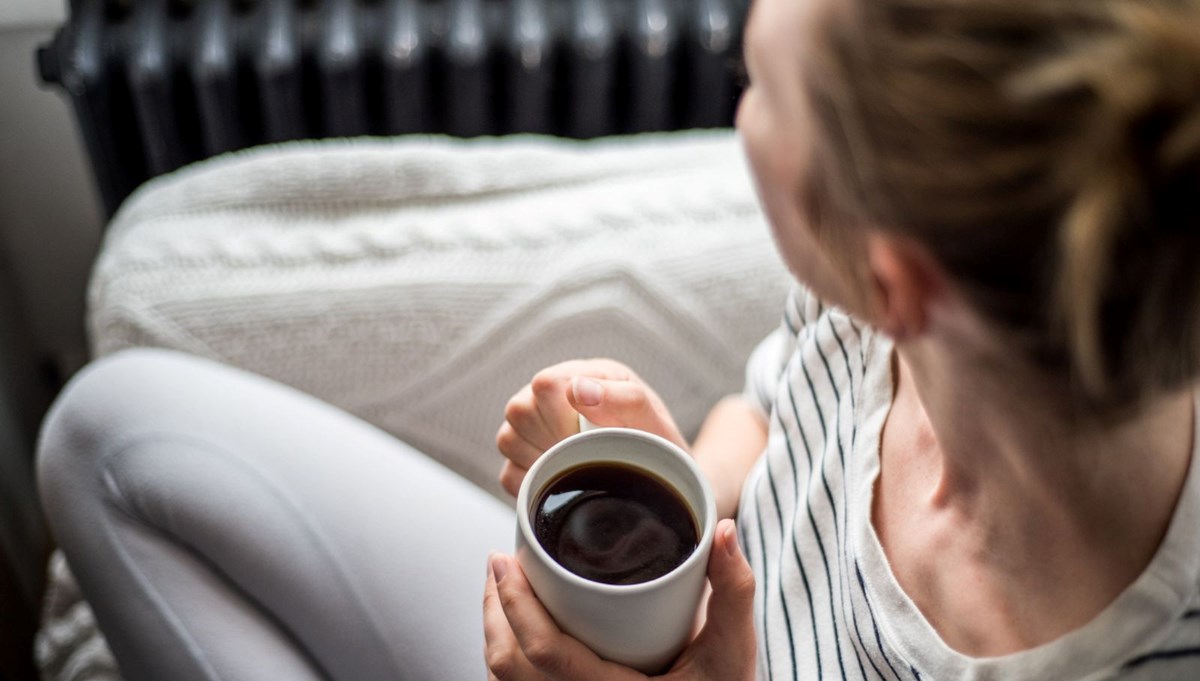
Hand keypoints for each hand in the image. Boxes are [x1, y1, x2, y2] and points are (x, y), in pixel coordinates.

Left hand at [482, 518, 756, 680]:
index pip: (543, 653)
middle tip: (500, 563)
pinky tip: (519, 626)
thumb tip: (724, 529)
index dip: (515, 603)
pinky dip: (510, 656)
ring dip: (497, 631)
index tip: (504, 559)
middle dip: (495, 610)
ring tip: (503, 587)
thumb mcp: (732, 649)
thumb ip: (733, 591)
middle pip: (507, 665)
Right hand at [496, 359, 685, 495]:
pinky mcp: (525, 459)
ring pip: (508, 440)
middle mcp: (553, 396)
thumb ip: (624, 398)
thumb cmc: (658, 444)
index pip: (545, 385)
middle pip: (519, 411)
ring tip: (577, 466)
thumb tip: (578, 389)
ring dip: (542, 461)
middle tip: (586, 455)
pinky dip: (533, 485)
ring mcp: (535, 427)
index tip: (589, 438)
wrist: (662, 476)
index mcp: (584, 375)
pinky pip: (508, 473)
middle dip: (553, 441)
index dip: (562, 417)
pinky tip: (562, 482)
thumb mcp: (653, 420)